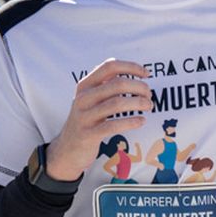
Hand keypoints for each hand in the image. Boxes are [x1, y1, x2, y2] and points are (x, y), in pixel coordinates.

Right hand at [44, 59, 151, 181]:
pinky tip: (141, 121)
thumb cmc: (85, 121)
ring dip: (138, 103)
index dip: (131, 67)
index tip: (146, 74)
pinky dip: (131, 122)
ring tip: (148, 106)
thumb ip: (104, 84)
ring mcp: (85, 116)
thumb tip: (127, 69)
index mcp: (85, 85)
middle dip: (139, 87)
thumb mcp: (90, 99)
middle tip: (149, 95)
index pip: (110, 66)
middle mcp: (83, 98)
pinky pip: (113, 125)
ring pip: (117, 103)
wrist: (66, 150)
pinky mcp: (89, 134)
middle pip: (118, 84)